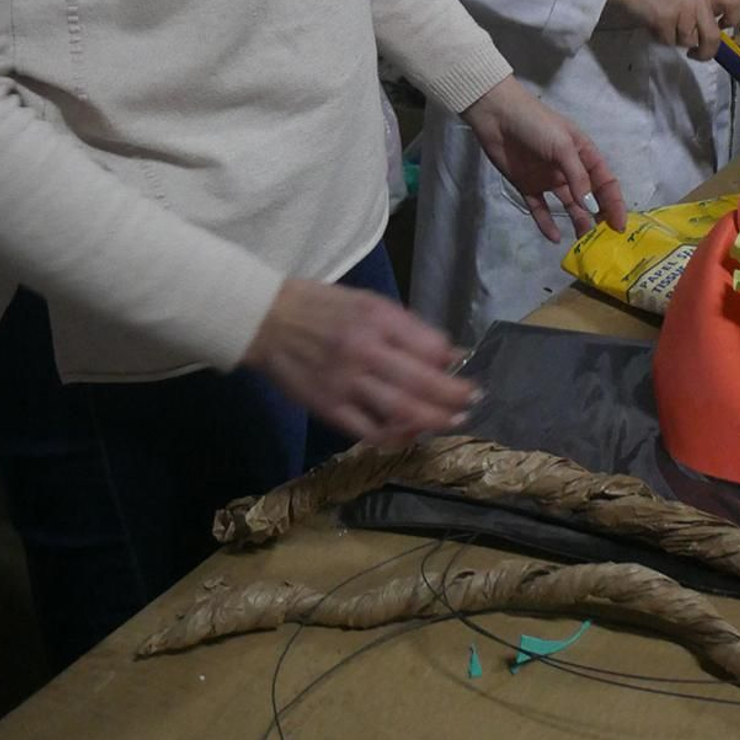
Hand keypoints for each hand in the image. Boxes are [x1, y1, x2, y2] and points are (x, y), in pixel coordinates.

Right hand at [244, 279, 472, 443]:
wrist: (266, 320)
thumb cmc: (322, 306)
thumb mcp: (368, 302)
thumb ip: (407, 328)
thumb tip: (448, 353)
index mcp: (377, 318)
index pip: (429, 345)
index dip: (450, 360)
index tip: (462, 367)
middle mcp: (364, 350)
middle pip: (421, 382)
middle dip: (453, 396)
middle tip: (473, 402)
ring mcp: (346, 382)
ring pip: (400, 410)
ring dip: (433, 419)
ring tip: (452, 421)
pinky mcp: (329, 407)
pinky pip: (369, 432)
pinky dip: (395, 437)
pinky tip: (409, 434)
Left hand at [465, 75, 626, 241]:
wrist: (497, 116)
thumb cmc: (536, 124)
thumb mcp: (563, 145)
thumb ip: (578, 176)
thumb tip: (590, 206)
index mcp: (583, 154)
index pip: (605, 182)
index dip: (614, 203)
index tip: (620, 226)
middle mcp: (569, 169)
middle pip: (589, 197)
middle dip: (598, 216)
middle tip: (603, 240)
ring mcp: (549, 179)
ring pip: (567, 205)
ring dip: (576, 221)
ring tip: (581, 242)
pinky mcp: (528, 186)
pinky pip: (540, 209)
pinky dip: (546, 223)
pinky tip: (554, 237)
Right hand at [610, 0, 739, 59]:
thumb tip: (713, 24)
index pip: (734, 3)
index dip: (732, 21)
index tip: (721, 28)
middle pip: (713, 36)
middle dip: (706, 51)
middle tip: (697, 53)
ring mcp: (682, 8)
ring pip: (689, 41)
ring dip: (677, 39)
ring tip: (664, 24)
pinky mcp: (665, 19)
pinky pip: (670, 41)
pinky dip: (661, 38)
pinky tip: (654, 23)